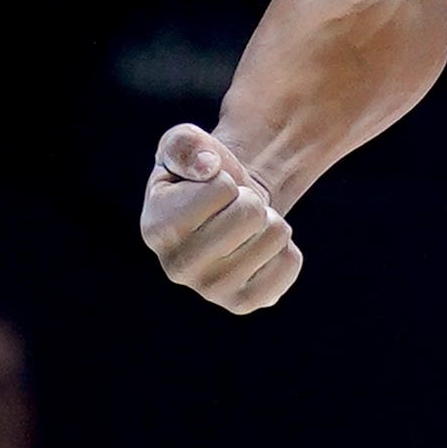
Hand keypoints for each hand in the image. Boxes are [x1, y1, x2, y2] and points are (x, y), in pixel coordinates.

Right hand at [143, 124, 302, 311]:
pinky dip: (285, 248)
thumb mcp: (184, 143)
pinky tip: (259, 250)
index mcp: (156, 229)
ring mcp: (211, 292)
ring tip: (246, 228)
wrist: (226, 210)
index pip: (223, 189)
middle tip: (234, 208)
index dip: (226, 180)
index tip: (212, 190)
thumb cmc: (201, 173)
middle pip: (251, 214)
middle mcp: (177, 268)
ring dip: (269, 221)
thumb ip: (185, 144)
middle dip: (250, 199)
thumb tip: (207, 166)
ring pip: (276, 235)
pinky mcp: (244, 303)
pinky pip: (290, 263)